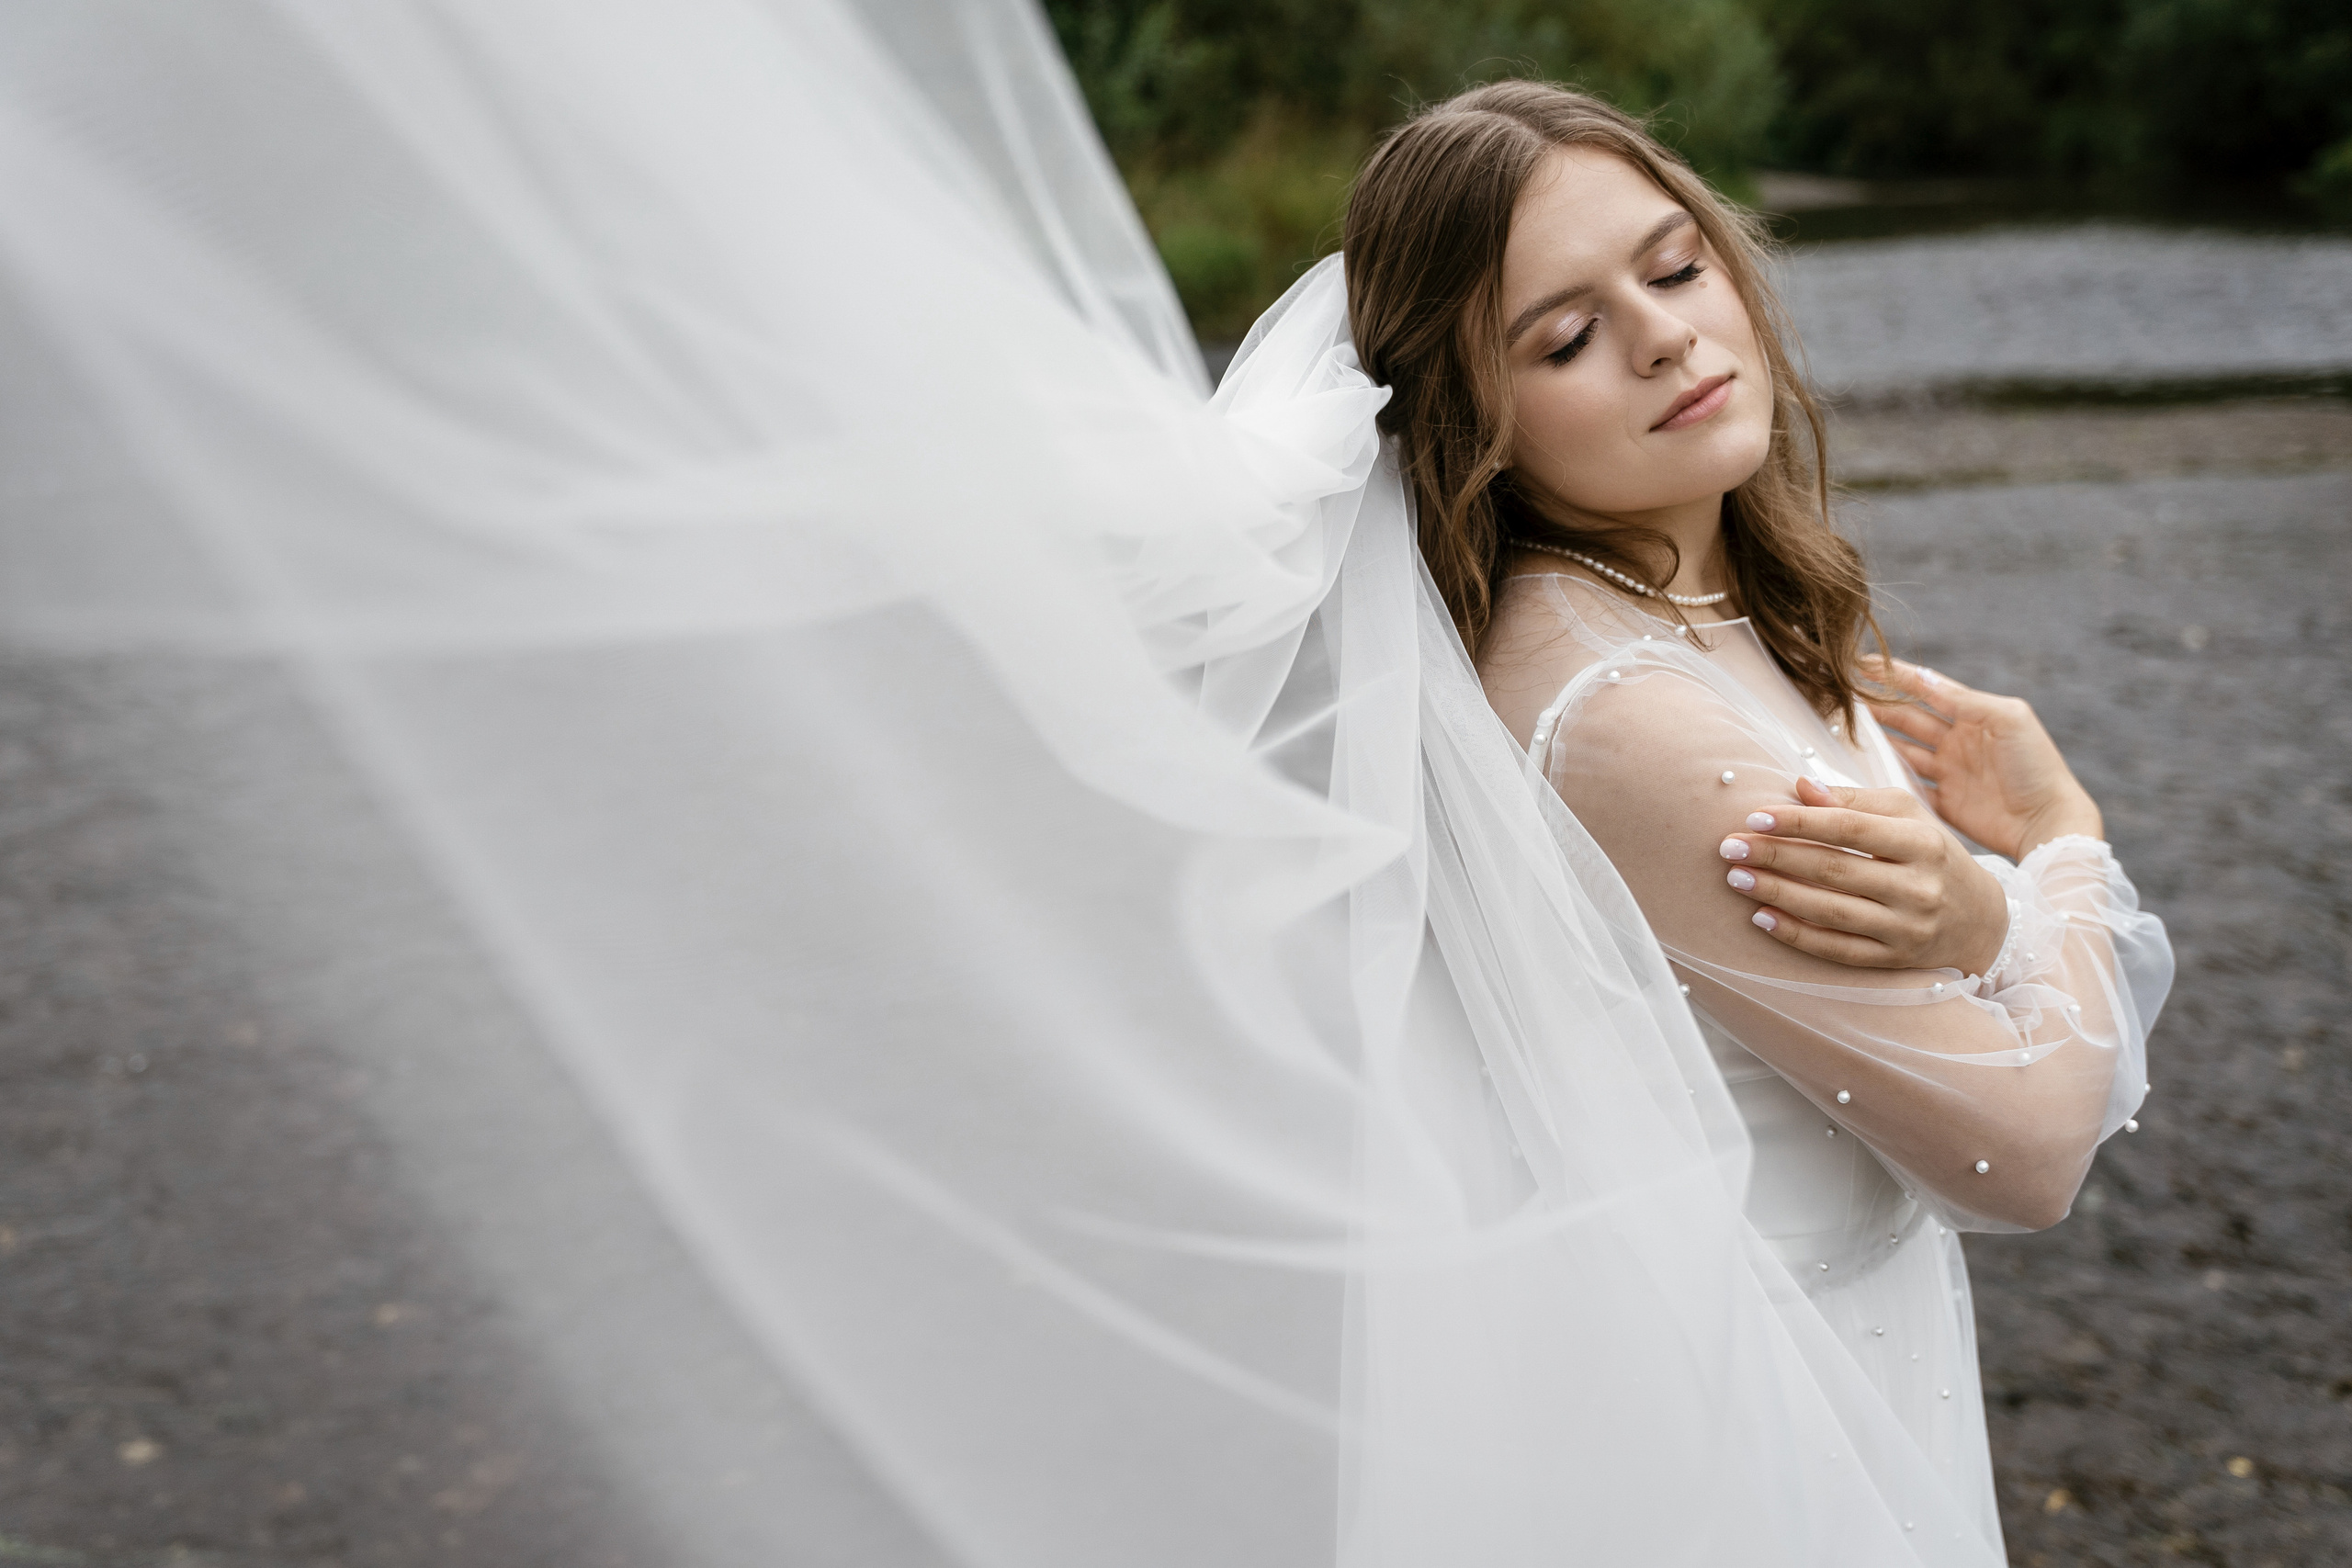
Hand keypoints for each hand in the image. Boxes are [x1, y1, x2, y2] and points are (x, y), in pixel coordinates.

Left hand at [1718, 778, 2010, 973]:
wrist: (1981, 921)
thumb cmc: (1931, 854)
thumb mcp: (1906, 817)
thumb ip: (1854, 800)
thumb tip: (1799, 785)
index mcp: (1921, 842)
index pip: (1850, 827)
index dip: (1799, 822)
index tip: (1754, 817)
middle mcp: (1917, 887)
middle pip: (1834, 869)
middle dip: (1775, 856)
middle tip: (1728, 846)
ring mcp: (1906, 928)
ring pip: (1831, 911)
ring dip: (1776, 893)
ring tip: (1736, 877)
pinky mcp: (1894, 960)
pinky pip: (1836, 949)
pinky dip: (1796, 934)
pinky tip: (1761, 917)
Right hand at [1861, 658, 2102, 861]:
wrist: (2049, 823)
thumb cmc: (2037, 767)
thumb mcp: (2008, 719)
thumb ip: (1965, 699)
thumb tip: (1923, 678)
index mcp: (1974, 715)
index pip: (1926, 688)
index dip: (1893, 675)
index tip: (1860, 663)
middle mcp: (1958, 740)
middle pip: (1906, 717)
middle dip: (1875, 705)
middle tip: (1839, 697)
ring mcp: (1949, 772)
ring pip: (1901, 750)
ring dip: (1875, 740)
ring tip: (1841, 729)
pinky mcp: (1943, 803)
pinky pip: (1907, 786)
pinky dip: (1885, 778)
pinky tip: (1861, 771)